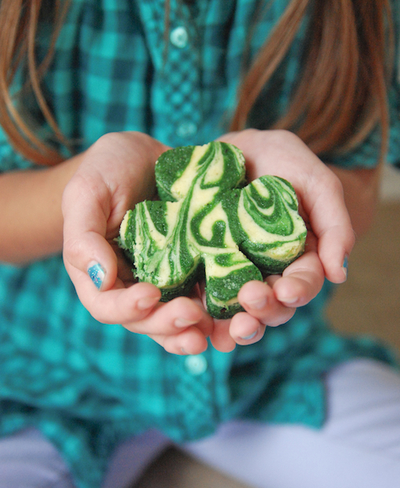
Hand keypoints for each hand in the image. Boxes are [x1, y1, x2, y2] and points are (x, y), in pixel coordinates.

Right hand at [62, 131, 212, 354]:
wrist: (144, 156)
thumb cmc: (107, 169)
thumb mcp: (87, 193)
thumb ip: (83, 237)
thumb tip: (100, 280)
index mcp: (101, 274)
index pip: (107, 306)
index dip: (127, 308)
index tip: (149, 293)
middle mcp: (133, 284)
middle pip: (146, 320)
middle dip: (168, 324)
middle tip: (191, 315)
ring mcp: (166, 280)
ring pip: (176, 318)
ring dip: (194, 330)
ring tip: (213, 331)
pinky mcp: (195, 268)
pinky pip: (206, 296)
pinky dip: (218, 310)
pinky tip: (235, 313)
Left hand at [208, 128, 353, 351]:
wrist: (233, 147)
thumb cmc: (281, 161)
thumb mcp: (315, 183)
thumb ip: (334, 223)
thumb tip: (339, 273)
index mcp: (297, 257)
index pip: (303, 283)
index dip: (298, 291)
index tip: (288, 290)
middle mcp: (267, 272)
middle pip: (273, 305)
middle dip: (266, 309)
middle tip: (252, 299)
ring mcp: (234, 273)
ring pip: (239, 311)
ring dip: (238, 325)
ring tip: (229, 327)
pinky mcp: (202, 269)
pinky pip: (203, 299)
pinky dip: (202, 317)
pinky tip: (197, 324)